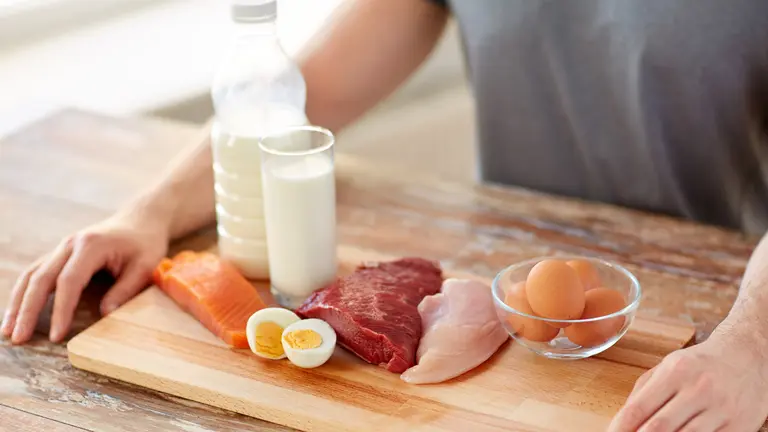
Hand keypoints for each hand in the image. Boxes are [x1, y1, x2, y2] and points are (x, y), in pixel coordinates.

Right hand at [1, 213, 168, 343]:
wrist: (140, 219)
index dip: (60, 310)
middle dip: (27, 310)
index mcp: (91, 246)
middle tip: (18, 338)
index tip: (56, 335)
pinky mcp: (60, 253)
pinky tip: (17, 311)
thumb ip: (126, 289)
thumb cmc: (145, 243)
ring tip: (7, 330)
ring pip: (31, 275)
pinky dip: (24, 292)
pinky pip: (36, 272)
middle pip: (41, 278)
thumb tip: (105, 314)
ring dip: (17, 302)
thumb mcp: (145, 265)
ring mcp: (62, 247)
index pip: (69, 281)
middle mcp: (70, 244)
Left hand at [608, 333, 767, 431]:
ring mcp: (721, 409)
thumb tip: (622, 419)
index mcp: (676, 371)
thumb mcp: (669, 366)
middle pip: (659, 427)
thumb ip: (644, 390)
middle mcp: (699, 389)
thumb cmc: (702, 362)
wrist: (749, 355)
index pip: (639, 407)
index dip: (621, 427)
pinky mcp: (739, 426)